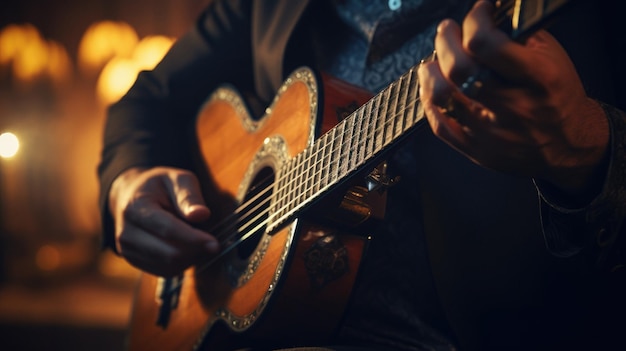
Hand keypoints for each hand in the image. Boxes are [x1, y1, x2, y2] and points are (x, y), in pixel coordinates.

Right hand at [108, 166, 218, 276]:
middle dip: (195, 250)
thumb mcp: (177, 178)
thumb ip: (189, 195)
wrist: (129, 195)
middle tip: (212, 242)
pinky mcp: (134, 261)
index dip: (194, 239)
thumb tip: (201, 215)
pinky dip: (181, 263)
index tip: (215, 244)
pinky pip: (165, 271)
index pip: (168, 230)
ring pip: (169, 266)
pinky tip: (186, 247)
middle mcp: (127, 232)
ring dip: (190, 258)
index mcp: (136, 208)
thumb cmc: (158, 186)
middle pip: (169, 254)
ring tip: (196, 239)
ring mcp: (128, 250)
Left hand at [417, 1, 608, 197]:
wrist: (568, 144)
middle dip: (446, 41)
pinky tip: (433, 87)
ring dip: (432, 72)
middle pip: (460, 69)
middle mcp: (513, 107)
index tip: (478, 13)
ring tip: (434, 62)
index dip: (475, 20)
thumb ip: (516, 35)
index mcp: (537, 78)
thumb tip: (485, 15)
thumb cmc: (557, 95)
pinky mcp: (477, 151)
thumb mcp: (551, 58)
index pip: (487, 44)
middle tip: (447, 31)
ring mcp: (492, 133)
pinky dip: (430, 101)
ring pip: (444, 97)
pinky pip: (440, 126)